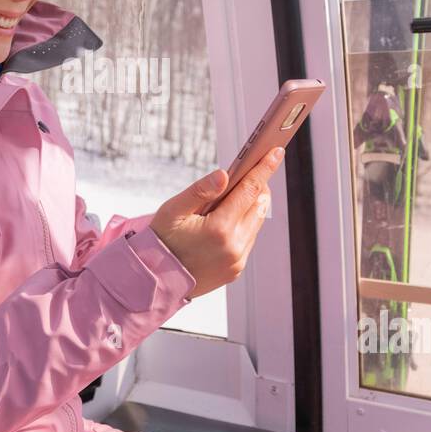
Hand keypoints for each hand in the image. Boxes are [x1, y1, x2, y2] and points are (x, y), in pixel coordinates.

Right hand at [148, 147, 282, 299]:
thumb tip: (224, 175)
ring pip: (256, 223)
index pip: (249, 190)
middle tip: (254, 168)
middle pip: (259, 205)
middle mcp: (233, 246)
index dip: (263, 168)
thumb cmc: (161, 241)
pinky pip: (249, 239)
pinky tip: (232, 216)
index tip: (276, 151)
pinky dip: (245, 223)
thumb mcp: (173, 211)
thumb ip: (200, 191)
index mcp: (219, 229)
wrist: (154, 280)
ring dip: (253, 204)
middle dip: (258, 184)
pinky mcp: (236, 269)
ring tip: (240, 191)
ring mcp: (237, 261)